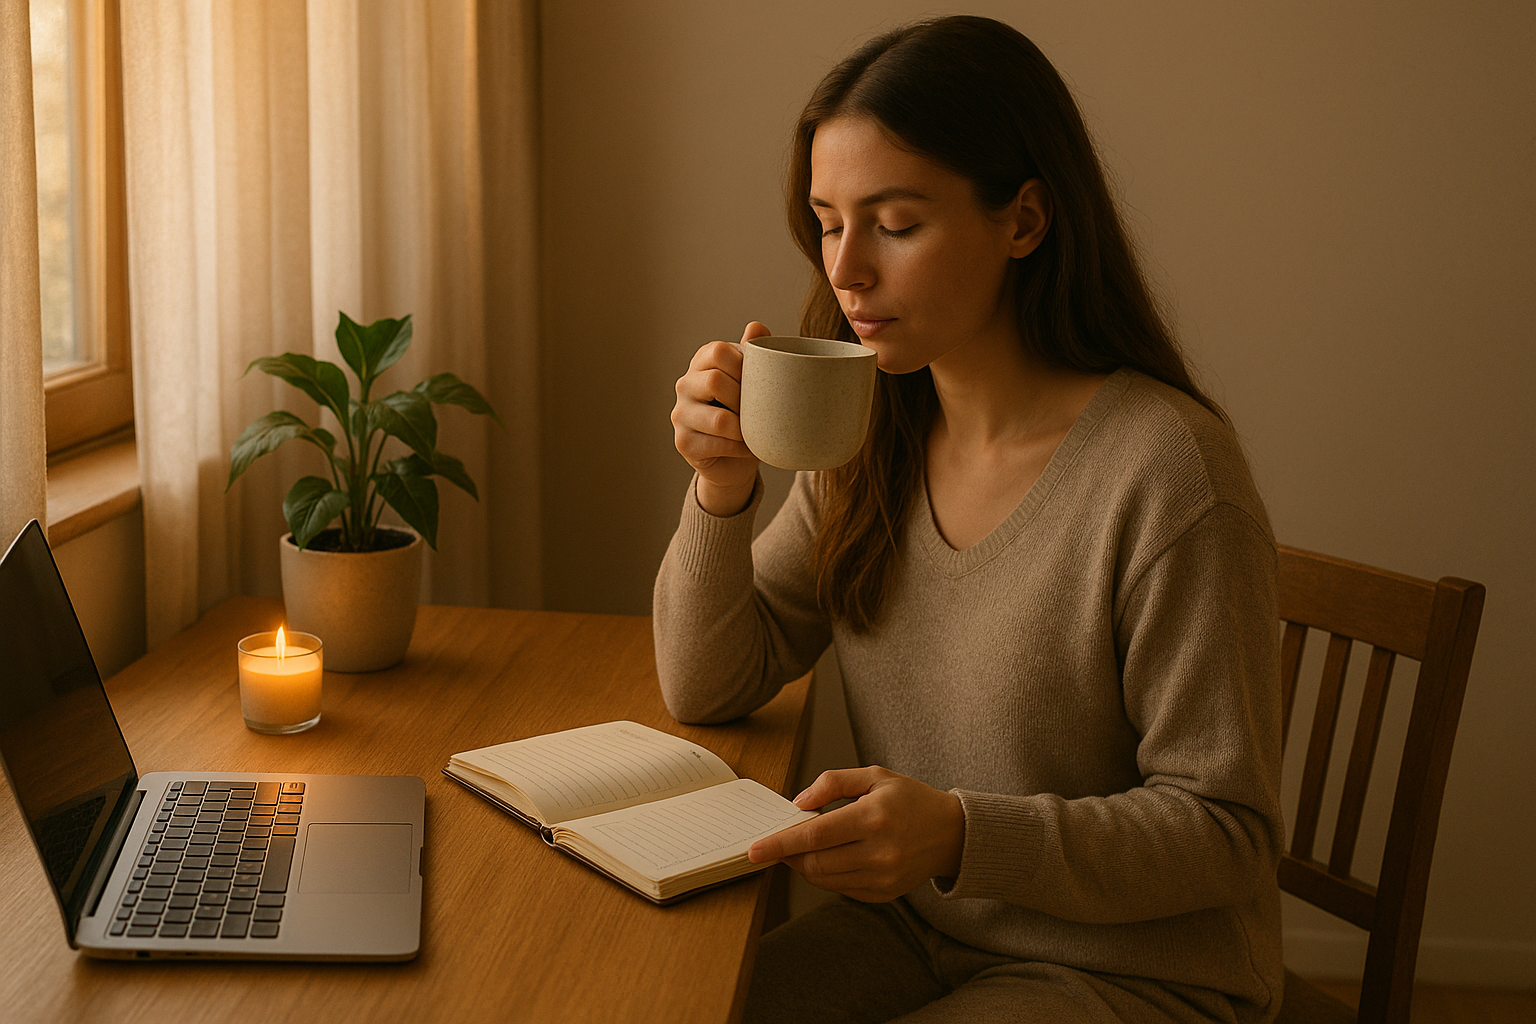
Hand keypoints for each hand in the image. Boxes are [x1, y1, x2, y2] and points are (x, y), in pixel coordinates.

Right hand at [671, 322, 771, 516]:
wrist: (735, 457)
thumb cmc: (745, 412)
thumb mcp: (752, 379)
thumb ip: (754, 353)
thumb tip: (757, 327)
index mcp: (702, 362)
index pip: (719, 351)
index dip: (744, 366)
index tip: (757, 381)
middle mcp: (685, 385)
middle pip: (715, 381)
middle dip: (744, 399)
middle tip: (757, 410)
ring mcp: (680, 414)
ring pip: (719, 419)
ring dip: (744, 428)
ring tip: (753, 430)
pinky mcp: (683, 442)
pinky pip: (718, 443)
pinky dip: (740, 448)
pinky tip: (747, 447)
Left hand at [747, 766, 964, 901]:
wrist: (951, 834)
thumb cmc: (909, 800)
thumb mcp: (874, 776)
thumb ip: (833, 782)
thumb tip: (798, 802)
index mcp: (873, 818)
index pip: (814, 835)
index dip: (780, 843)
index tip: (754, 850)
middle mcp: (878, 852)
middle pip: (814, 862)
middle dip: (789, 855)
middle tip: (779, 843)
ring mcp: (882, 878)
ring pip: (824, 879)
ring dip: (804, 866)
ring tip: (803, 848)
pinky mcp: (884, 894)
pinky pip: (840, 889)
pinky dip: (826, 875)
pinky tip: (830, 858)